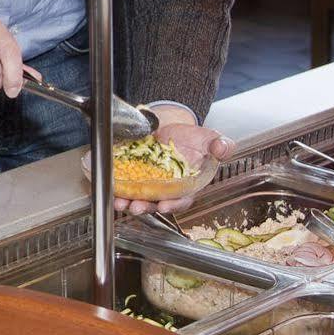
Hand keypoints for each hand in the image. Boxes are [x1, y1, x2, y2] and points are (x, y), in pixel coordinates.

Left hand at [111, 107, 232, 214]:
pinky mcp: (136, 174)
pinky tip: (111, 187)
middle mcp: (168, 189)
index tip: (163, 206)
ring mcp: (150, 184)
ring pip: (139, 197)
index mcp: (189, 186)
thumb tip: (222, 148)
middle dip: (146, 207)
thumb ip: (221, 145)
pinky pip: (126, 184)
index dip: (173, 205)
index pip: (182, 200)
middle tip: (136, 207)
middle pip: (156, 203)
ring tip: (119, 202)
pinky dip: (118, 187)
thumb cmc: (196, 140)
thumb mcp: (211, 140)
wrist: (174, 127)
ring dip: (128, 202)